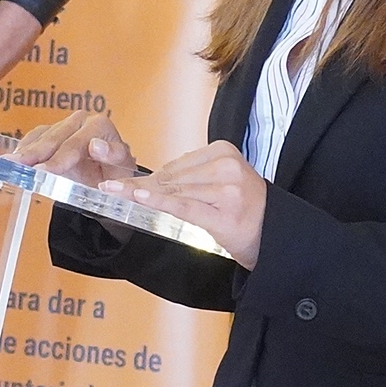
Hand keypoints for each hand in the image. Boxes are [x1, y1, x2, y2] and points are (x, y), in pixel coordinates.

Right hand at [10, 109, 136, 188]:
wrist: (109, 177)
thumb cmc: (116, 173)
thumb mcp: (123, 168)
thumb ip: (114, 155)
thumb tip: (96, 145)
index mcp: (99, 125)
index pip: (75, 143)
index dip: (59, 158)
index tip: (45, 170)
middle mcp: (80, 121)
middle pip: (54, 138)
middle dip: (35, 154)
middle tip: (19, 167)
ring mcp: (63, 126)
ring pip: (41, 137)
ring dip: (25, 152)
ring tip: (9, 164)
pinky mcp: (50, 133)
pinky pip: (33, 139)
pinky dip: (23, 150)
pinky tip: (13, 161)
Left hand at [109, 141, 265, 268]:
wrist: (275, 234)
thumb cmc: (243, 208)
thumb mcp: (221, 181)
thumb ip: (192, 177)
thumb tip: (152, 181)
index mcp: (224, 152)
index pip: (177, 165)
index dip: (149, 177)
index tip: (122, 180)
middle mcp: (226, 166)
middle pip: (172, 176)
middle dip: (139, 185)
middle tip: (110, 187)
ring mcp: (227, 189)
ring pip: (174, 190)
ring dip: (142, 194)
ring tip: (116, 194)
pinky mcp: (223, 212)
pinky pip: (184, 205)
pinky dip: (159, 202)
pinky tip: (138, 199)